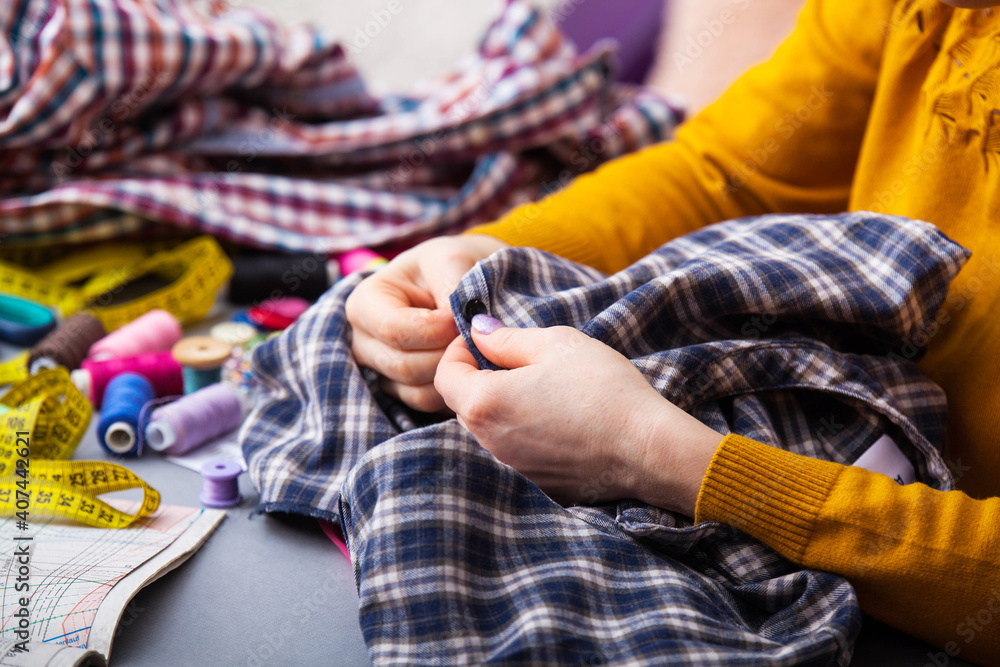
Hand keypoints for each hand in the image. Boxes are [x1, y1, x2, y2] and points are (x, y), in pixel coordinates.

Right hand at [346, 234, 508, 411]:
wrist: (455, 281)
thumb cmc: (447, 266)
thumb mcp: (451, 260)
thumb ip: (455, 287)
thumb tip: (466, 324)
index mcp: (364, 304)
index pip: (394, 330)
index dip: (436, 330)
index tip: (463, 319)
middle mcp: (363, 342)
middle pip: (404, 366)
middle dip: (448, 354)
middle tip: (478, 338)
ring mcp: (380, 371)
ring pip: (417, 391)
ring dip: (454, 373)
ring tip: (476, 348)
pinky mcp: (401, 391)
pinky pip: (427, 404)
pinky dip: (454, 390)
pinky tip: (469, 365)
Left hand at [434, 316, 722, 514]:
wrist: (648, 450)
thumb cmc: (602, 390)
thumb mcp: (556, 344)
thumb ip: (507, 338)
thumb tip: (478, 331)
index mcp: (484, 403)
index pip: (444, 376)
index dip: (459, 351)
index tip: (487, 340)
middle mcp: (489, 442)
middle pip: (464, 404)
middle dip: (479, 377)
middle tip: (517, 359)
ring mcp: (512, 466)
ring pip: (490, 428)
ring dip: (503, 404)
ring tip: (545, 386)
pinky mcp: (537, 483)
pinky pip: (517, 450)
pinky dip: (527, 431)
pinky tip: (563, 418)